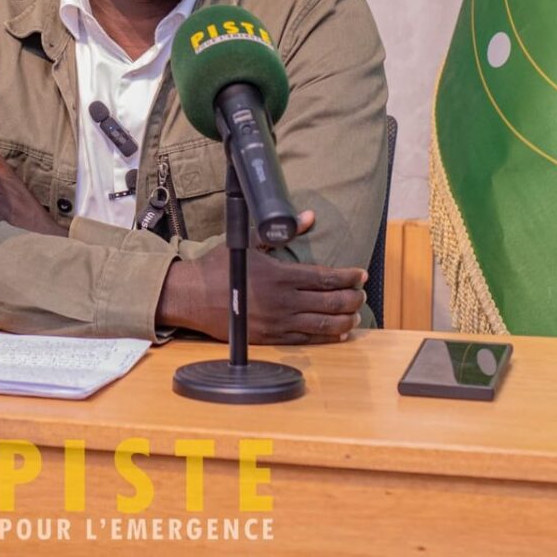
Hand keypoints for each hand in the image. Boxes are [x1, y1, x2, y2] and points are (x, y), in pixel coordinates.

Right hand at [156, 211, 366, 344]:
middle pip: (330, 302)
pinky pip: (306, 339)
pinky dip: (326, 336)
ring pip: (322, 324)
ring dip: (345, 319)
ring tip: (357, 313)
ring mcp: (278, 323)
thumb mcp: (248, 241)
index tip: (361, 274)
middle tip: (362, 293)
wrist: (193, 297)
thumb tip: (309, 217)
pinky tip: (339, 332)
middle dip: (352, 298)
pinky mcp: (270, 338)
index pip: (325, 278)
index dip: (348, 277)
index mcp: (280, 275)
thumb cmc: (218, 267)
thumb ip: (282, 231)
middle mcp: (283, 301)